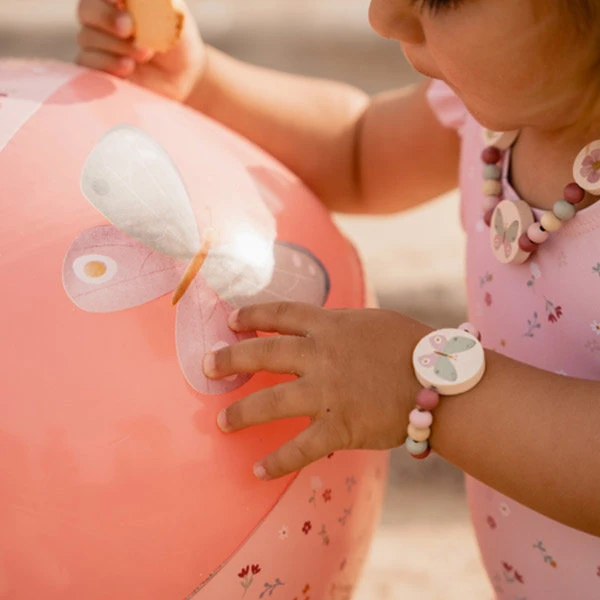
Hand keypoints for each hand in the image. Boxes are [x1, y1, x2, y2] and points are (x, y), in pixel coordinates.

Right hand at [76, 0, 204, 100]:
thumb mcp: (171, 12)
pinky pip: (86, 63)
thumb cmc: (176, 39)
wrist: (183, 76)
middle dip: (107, 18)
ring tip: (145, 54)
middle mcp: (101, 17)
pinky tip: (128, 67)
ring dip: (117, 46)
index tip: (120, 1)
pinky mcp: (97, 69)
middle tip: (129, 29)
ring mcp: (97, 44)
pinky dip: (106, 64)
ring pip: (87, 38)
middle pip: (86, 10)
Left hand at [204, 303, 429, 479]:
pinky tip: (258, 471)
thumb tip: (319, 327)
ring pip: (270, 402)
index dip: (252, 315)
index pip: (281, 314)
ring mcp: (327, 392)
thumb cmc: (413, 346)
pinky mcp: (339, 426)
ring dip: (241, 413)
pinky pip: (300, 448)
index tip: (231, 319)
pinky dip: (277, 461)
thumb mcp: (372, 322)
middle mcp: (321, 355)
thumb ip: (340, 325)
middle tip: (208, 365)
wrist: (442, 380)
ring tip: (222, 421)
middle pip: (263, 353)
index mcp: (330, 325)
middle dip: (230, 358)